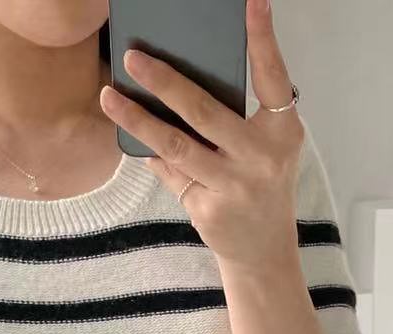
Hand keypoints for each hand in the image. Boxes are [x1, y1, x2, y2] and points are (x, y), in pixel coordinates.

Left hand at [99, 0, 304, 271]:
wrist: (263, 251)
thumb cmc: (261, 185)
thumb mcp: (264, 148)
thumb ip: (236, 117)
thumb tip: (182, 78)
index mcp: (282, 132)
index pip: (272, 78)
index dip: (263, 39)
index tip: (252, 1)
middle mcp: (260, 159)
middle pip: (204, 111)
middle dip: (164, 81)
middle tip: (134, 57)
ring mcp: (232, 187)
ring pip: (175, 145)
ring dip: (137, 118)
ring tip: (110, 96)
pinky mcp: (206, 209)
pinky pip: (169, 172)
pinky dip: (149, 152)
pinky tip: (128, 134)